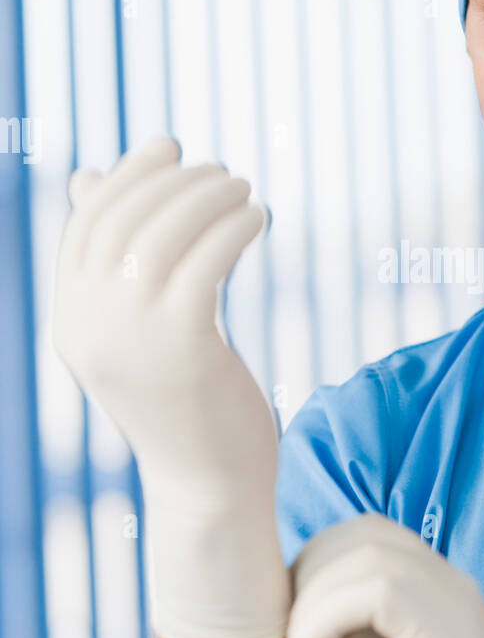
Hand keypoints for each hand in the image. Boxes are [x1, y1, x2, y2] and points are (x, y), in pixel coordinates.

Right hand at [51, 136, 289, 637]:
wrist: (213, 489)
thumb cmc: (188, 402)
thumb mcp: (142, 328)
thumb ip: (120, 263)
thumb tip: (91, 177)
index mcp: (71, 322)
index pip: (86, 224)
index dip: (128, 176)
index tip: (171, 148)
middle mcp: (88, 328)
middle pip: (123, 220)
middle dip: (175, 181)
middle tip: (222, 173)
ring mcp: (130, 340)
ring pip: (163, 233)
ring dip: (209, 198)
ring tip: (245, 193)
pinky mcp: (183, 348)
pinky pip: (205, 260)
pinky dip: (234, 226)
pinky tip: (259, 220)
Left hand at [286, 513, 483, 637]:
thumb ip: (352, 626)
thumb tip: (294, 607)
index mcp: (433, 580)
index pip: (364, 534)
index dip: (316, 563)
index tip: (291, 616)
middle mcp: (445, 576)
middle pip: (361, 533)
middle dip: (309, 571)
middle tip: (287, 628)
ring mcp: (452, 596)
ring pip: (367, 552)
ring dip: (313, 593)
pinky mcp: (448, 627)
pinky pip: (379, 589)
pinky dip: (328, 611)